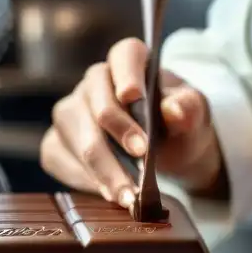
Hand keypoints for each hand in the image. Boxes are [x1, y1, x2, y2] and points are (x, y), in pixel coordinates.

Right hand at [40, 38, 223, 207]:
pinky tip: (107, 193)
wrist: (166, 150)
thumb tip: (174, 110)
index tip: (134, 98)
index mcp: (129, 61)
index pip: (124, 56)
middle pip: (97, 107)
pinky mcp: (57, 141)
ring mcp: (70, 111)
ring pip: (76, 138)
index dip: (126, 74)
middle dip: (118, 138)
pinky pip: (58, 158)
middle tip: (142, 167)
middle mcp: (93, 82)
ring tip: (128, 196)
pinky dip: (83, 180)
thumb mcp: (194, 115)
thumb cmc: (177, 124)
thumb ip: (189, 108)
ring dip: (102, 171)